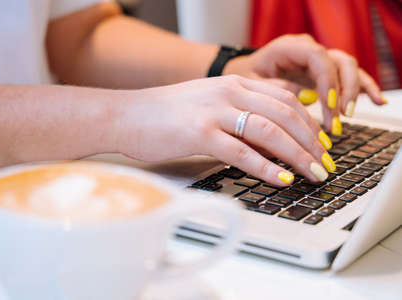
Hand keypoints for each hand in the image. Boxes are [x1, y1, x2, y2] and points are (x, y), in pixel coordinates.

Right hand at [115, 75, 335, 185]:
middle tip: (325, 163)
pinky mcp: (200, 134)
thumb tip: (268, 132)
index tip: (321, 144)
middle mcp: (229, 93)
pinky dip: (267, 167)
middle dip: (312, 142)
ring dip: (297, 155)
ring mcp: (215, 112)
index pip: (286, 99)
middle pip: (286, 114)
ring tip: (314, 174)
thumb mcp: (207, 102)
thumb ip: (238, 111)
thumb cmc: (164, 113)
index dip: (310, 123)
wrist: (126, 115)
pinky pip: (243, 152)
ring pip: (270, 131)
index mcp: (233, 84)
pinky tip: (282, 179)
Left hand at [223, 34, 385, 134]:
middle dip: (342, 92)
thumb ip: (272, 91)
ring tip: (347, 116)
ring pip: (347, 68)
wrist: (242, 74)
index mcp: (289, 47)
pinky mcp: (323, 72)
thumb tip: (298, 104)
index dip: (328, 81)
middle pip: (338, 62)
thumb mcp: (251, 86)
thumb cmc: (244, 79)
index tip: (330, 106)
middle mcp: (308, 50)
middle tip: (337, 120)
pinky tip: (376, 101)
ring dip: (353, 93)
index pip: (318, 57)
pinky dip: (363, 88)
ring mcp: (318, 60)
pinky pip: (348, 76)